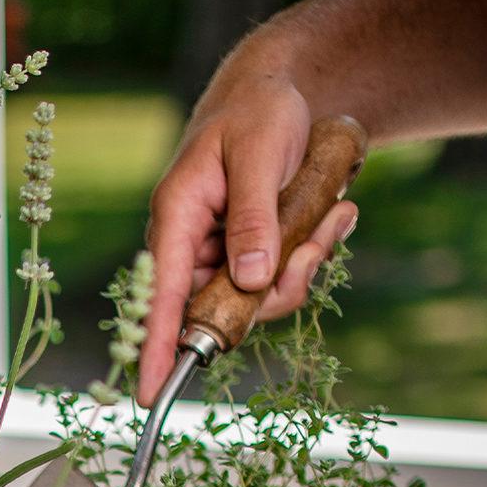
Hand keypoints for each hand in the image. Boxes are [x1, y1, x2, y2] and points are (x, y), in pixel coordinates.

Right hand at [137, 68, 360, 404]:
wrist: (277, 93)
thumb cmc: (257, 112)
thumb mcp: (258, 155)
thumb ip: (253, 218)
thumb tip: (250, 281)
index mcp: (177, 220)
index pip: (161, 298)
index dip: (157, 348)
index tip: (151, 394)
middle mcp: (193, 247)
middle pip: (224, 308)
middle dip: (278, 289)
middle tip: (315, 244)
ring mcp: (223, 255)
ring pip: (260, 299)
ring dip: (306, 265)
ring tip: (335, 213)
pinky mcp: (251, 254)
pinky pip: (282, 280)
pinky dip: (315, 253)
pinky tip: (335, 213)